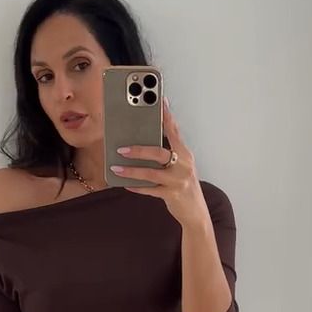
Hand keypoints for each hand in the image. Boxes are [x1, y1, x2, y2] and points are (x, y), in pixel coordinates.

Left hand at [109, 99, 207, 227]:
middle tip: (121, 149)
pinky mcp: (172, 195)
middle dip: (139, 150)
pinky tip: (126, 184)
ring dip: (132, 171)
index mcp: (185, 154)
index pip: (174, 131)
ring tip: (116, 168)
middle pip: (159, 153)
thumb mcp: (180, 165)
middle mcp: (184, 165)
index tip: (159, 101)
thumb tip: (144, 141)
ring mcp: (178, 181)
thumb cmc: (184, 184)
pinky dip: (137, 187)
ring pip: (152, 174)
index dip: (166, 116)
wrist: (195, 211)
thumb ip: (168, 152)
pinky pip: (150, 190)